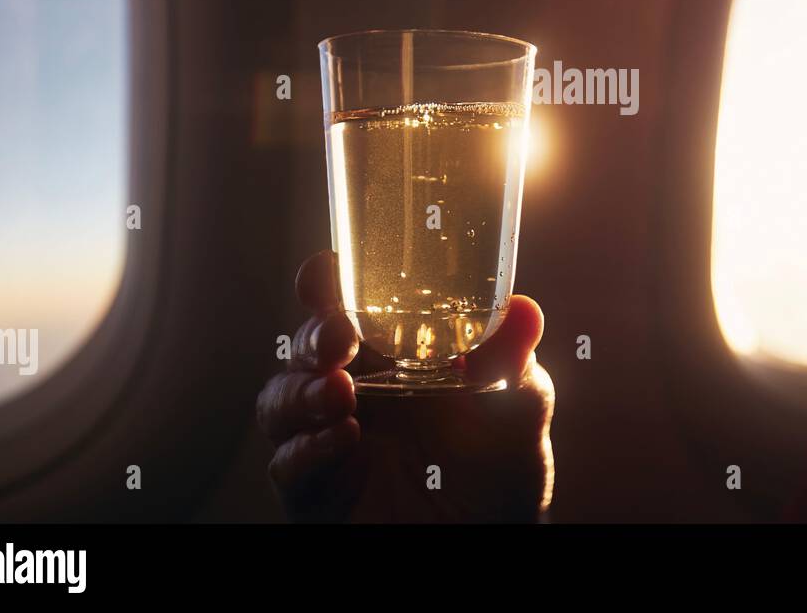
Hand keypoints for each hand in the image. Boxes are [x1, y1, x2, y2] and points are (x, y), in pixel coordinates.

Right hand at [257, 250, 554, 521]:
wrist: (490, 537)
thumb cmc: (499, 465)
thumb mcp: (517, 408)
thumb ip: (513, 362)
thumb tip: (524, 310)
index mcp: (391, 354)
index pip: (348, 305)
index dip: (328, 284)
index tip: (329, 269)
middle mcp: (353, 389)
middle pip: (308, 346)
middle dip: (315, 334)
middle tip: (339, 336)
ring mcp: (327, 439)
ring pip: (282, 399)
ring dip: (303, 390)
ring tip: (339, 393)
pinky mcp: (316, 491)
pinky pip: (288, 465)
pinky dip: (308, 448)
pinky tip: (343, 438)